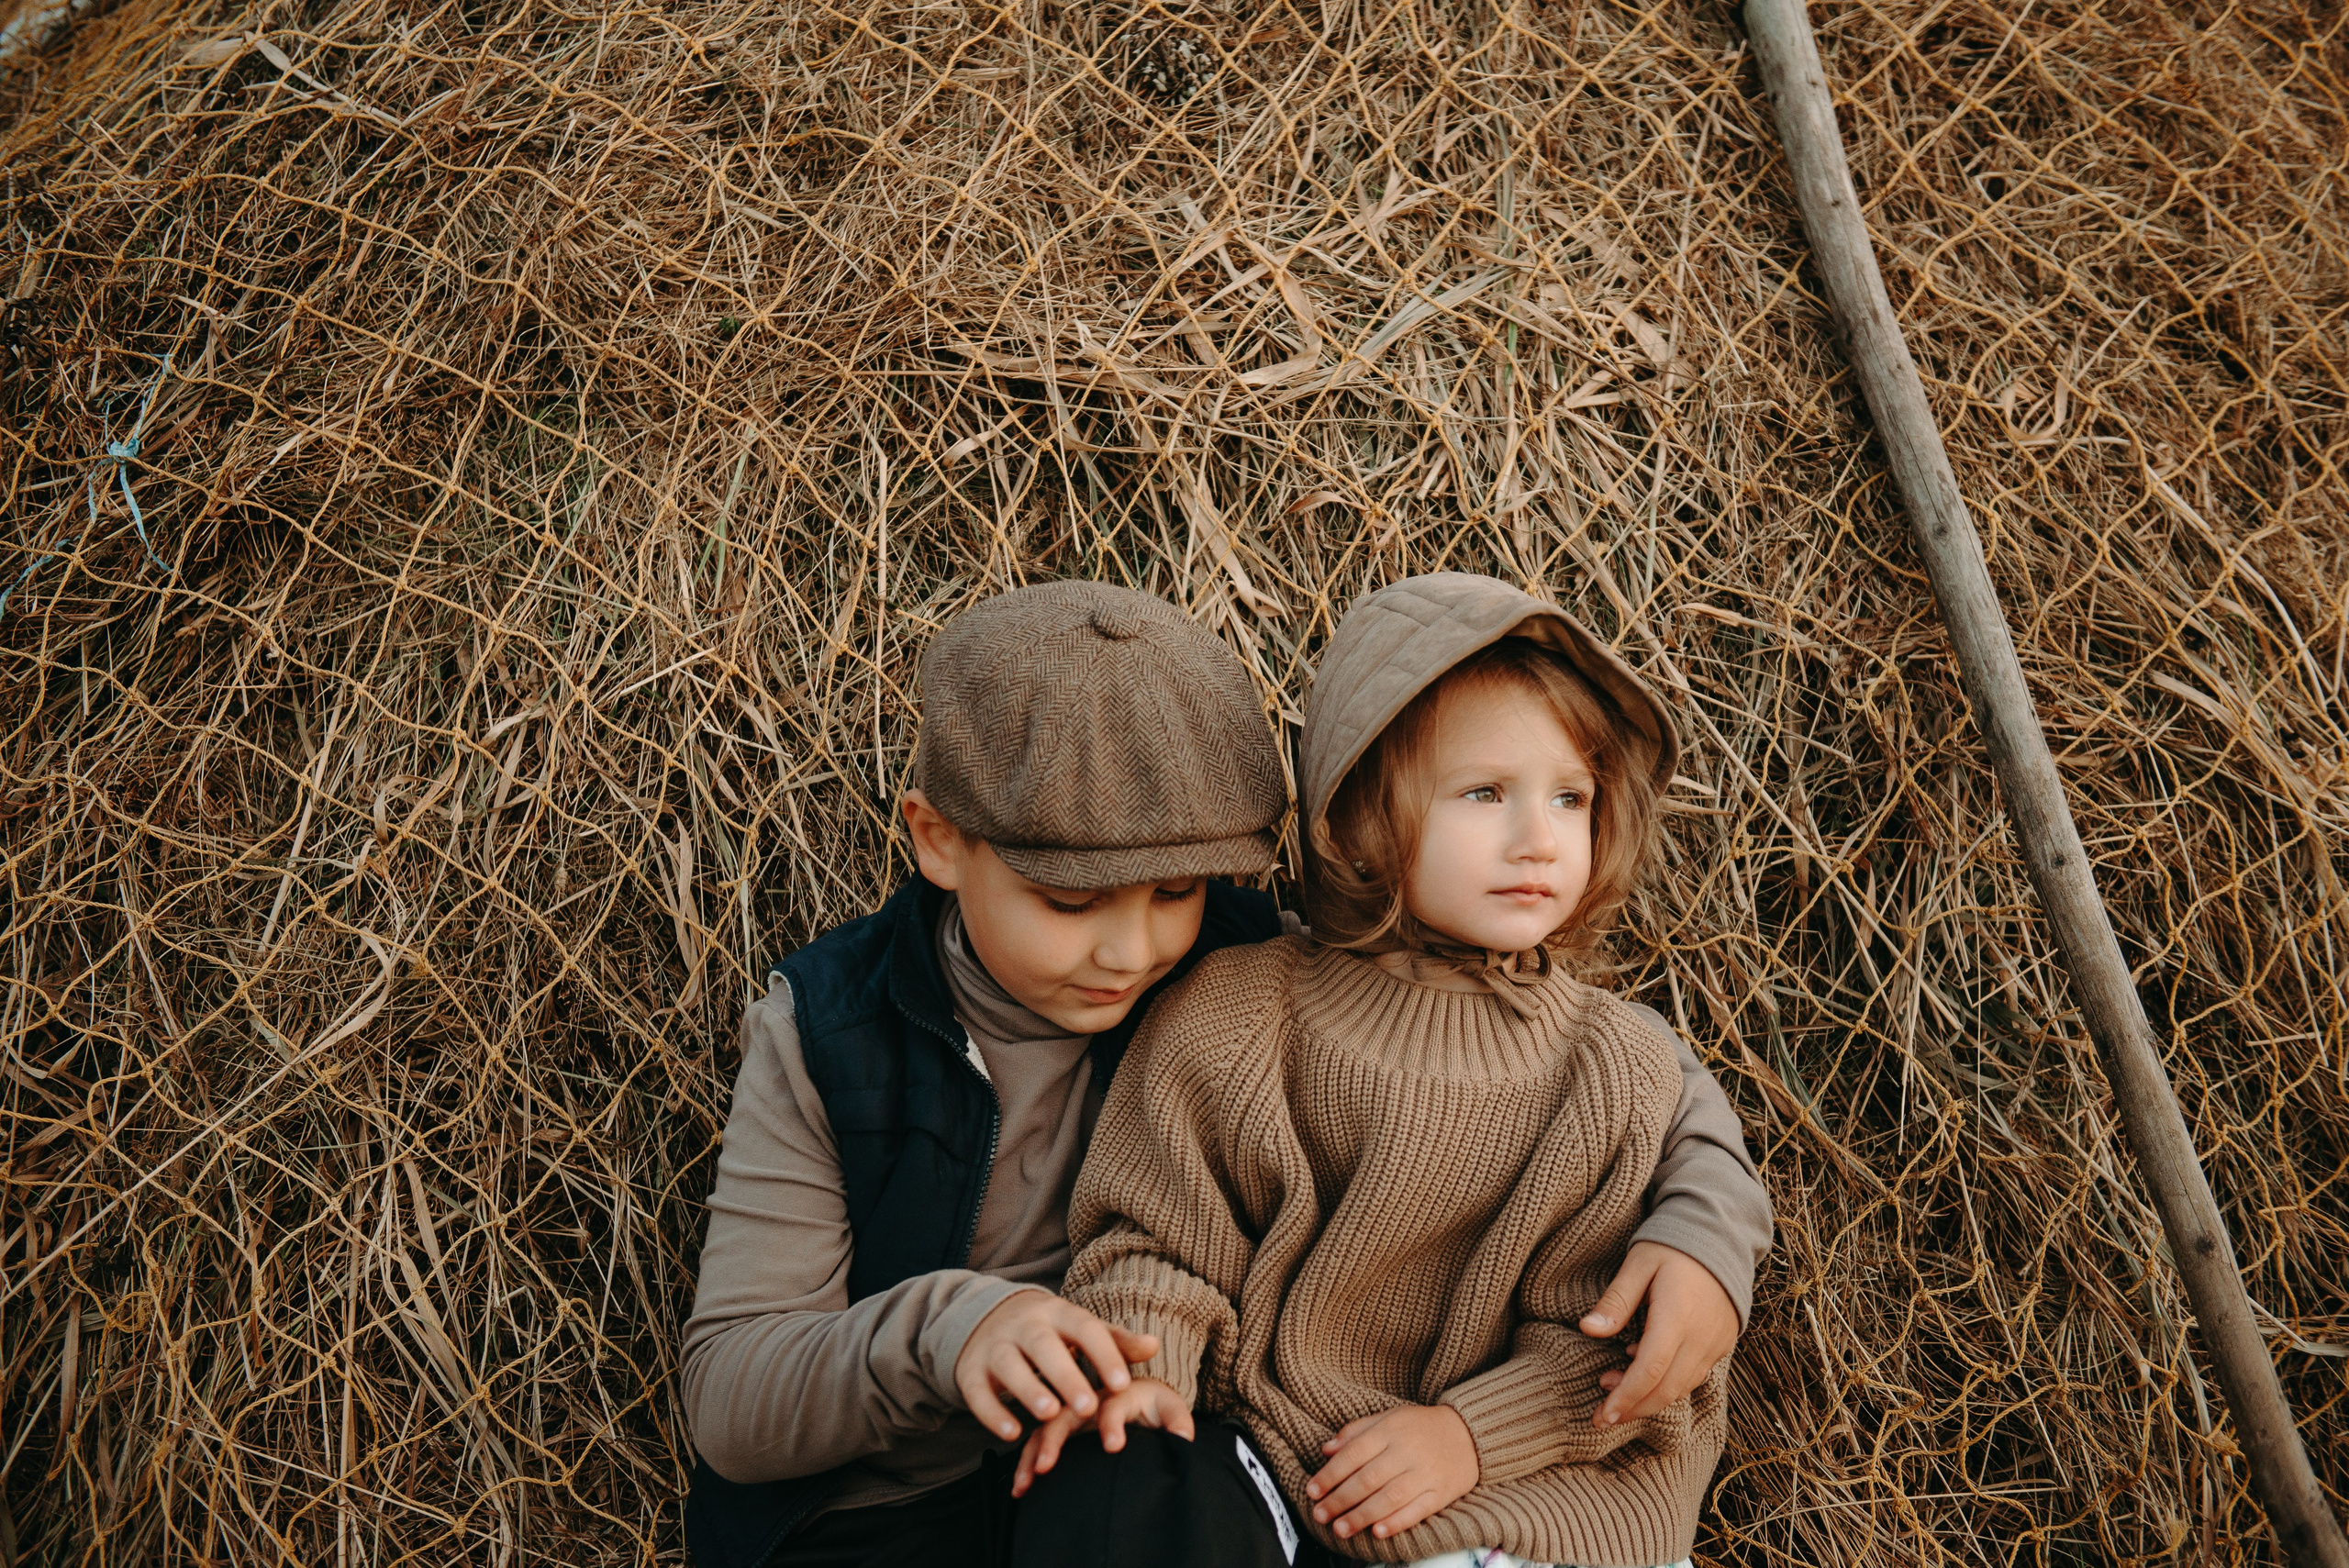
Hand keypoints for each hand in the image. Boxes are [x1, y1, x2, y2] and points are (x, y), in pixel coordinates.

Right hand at [953, 1292, 1159, 1441]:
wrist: (987, 1319)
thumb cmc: (1050, 1333)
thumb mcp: (1079, 1330)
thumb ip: (1115, 1341)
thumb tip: (1154, 1346)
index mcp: (1057, 1313)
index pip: (1084, 1328)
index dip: (1104, 1354)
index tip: (1123, 1385)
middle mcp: (1025, 1326)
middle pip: (1044, 1345)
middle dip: (1065, 1374)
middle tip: (1088, 1406)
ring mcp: (995, 1346)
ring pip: (1009, 1365)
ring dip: (1028, 1389)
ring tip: (1050, 1414)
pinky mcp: (970, 1371)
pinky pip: (977, 1391)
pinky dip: (991, 1413)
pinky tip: (1012, 1433)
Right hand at [1010, 1377, 1193, 1495]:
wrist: (1134, 1392)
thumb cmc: (1153, 1405)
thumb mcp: (1168, 1407)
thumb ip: (1176, 1421)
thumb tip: (1183, 1440)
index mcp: (1119, 1389)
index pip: (1112, 1402)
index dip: (1112, 1423)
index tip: (1113, 1447)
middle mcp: (1089, 1396)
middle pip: (1066, 1411)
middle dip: (1055, 1437)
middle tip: (1049, 1464)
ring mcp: (1069, 1408)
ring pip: (1044, 1425)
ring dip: (1035, 1451)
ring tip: (1029, 1479)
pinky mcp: (1056, 1423)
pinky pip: (1034, 1440)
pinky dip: (1025, 1461)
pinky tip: (1020, 1486)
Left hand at [1305, 1404, 1478, 1542]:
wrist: (1470, 1433)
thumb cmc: (1421, 1427)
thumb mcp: (1388, 1417)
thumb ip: (1356, 1431)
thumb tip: (1326, 1449)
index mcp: (1390, 1430)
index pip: (1353, 1453)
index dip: (1330, 1474)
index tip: (1312, 1491)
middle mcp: (1406, 1451)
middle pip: (1368, 1479)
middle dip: (1340, 1500)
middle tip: (1320, 1515)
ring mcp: (1425, 1473)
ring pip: (1389, 1497)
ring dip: (1362, 1516)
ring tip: (1341, 1529)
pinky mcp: (1441, 1493)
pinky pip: (1417, 1510)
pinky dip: (1397, 1522)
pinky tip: (1378, 1532)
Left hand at [1579, 1241, 1738, 1425]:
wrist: (1722, 1236)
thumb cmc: (1672, 1246)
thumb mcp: (1638, 1263)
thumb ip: (1615, 1300)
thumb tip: (1588, 1329)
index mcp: (1678, 1316)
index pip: (1650, 1371)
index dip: (1626, 1398)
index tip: (1602, 1415)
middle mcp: (1701, 1336)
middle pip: (1667, 1389)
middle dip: (1633, 1408)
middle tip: (1602, 1416)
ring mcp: (1716, 1342)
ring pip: (1682, 1387)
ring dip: (1648, 1398)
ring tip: (1613, 1386)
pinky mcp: (1721, 1343)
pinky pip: (1694, 1376)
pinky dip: (1668, 1383)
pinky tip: (1642, 1368)